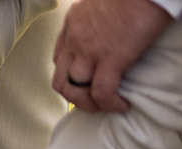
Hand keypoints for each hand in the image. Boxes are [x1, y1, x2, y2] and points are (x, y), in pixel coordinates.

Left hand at [52, 0, 171, 112]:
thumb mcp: (101, 3)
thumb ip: (95, 19)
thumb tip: (105, 31)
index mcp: (72, 23)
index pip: (59, 59)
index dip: (69, 75)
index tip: (83, 82)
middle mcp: (74, 38)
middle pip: (61, 80)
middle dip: (74, 96)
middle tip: (92, 100)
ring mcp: (89, 51)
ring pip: (75, 91)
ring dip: (89, 104)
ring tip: (106, 105)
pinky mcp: (111, 59)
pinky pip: (102, 92)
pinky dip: (110, 104)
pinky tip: (122, 105)